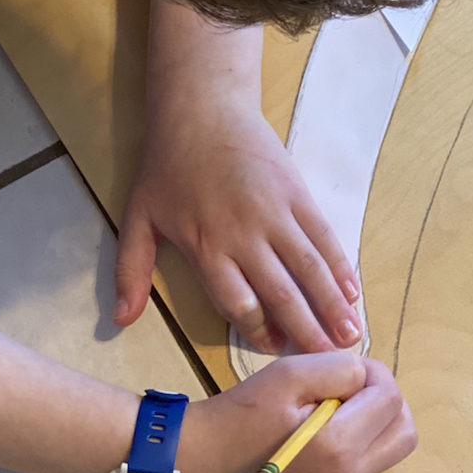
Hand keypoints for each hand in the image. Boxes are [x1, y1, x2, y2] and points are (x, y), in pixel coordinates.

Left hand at [114, 97, 362, 353]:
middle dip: (306, 332)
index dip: (259, 332)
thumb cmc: (166, 165)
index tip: (274, 352)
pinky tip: (351, 291)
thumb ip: (130, 271)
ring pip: (309, 269)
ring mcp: (276, 213)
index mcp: (207, 247)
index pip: (239, 303)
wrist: (201, 108)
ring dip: (331, 306)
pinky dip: (339, 266)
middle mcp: (245, 236)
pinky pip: (323, 237)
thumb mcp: (137, 217)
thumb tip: (120, 321)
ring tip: (352, 338)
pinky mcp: (297, 193)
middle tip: (329, 365)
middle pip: (281, 294)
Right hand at [177, 353, 416, 472]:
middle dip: (386, 401)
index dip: (375, 374)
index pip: (391, 401)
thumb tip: (364, 376)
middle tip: (348, 387)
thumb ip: (337, 368)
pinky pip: (362, 468)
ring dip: (373, 423)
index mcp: (339, 448)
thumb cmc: (237, 415)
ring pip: (387, 453)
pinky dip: (355, 443)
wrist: (196, 463)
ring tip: (331, 406)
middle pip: (404, 434)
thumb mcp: (287, 375)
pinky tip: (317, 430)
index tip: (344, 368)